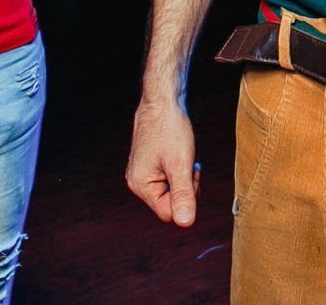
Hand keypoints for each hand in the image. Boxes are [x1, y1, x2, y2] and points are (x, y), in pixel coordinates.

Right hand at [125, 96, 200, 226]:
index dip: (186, 198)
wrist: (162, 101)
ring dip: (183, 177)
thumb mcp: (181, 165)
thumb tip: (185, 223)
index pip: (170, 212)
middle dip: (185, 187)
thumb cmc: (170, 129)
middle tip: (188, 165)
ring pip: (171, 190)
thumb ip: (183, 195)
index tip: (189, 174)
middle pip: (170, 202)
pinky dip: (178, 170)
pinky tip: (179, 155)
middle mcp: (137, 182)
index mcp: (141, 185)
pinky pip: (168, 179)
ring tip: (183, 157)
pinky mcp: (148, 165)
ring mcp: (142, 173)